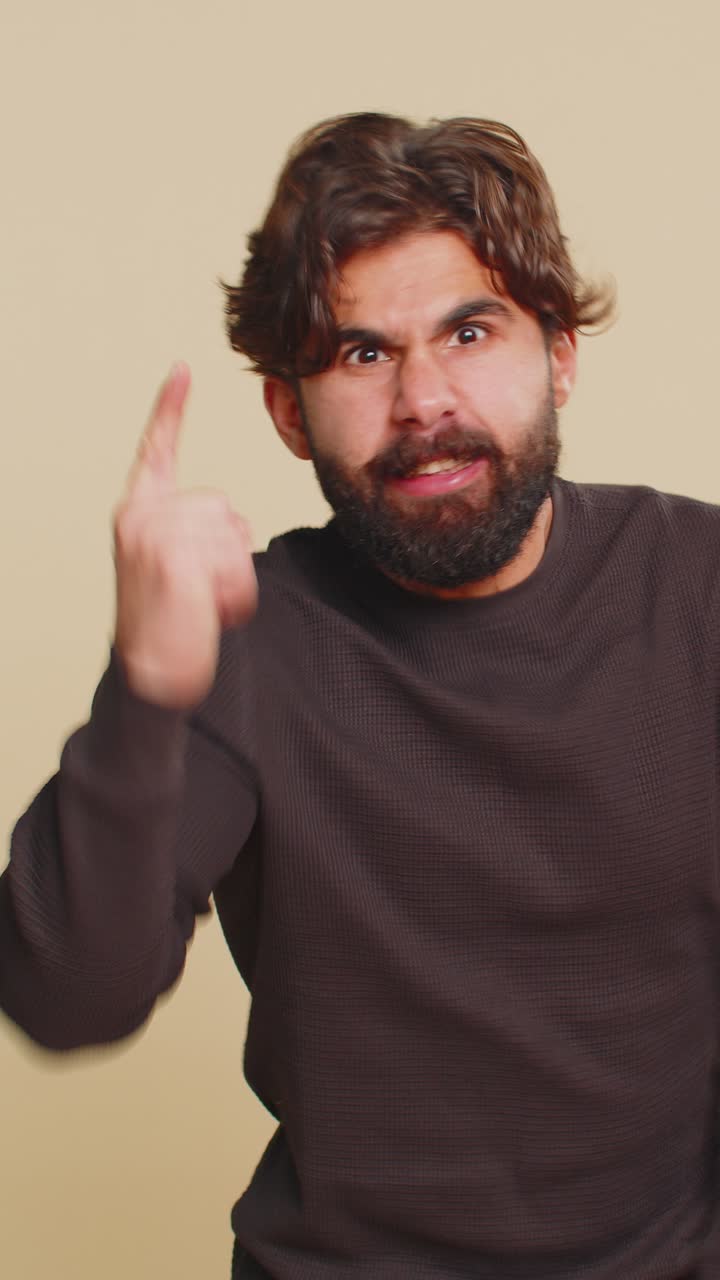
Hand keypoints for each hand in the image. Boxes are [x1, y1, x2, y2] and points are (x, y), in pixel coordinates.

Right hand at [113, 364, 257, 707]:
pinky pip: (236, 561)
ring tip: (202, 605)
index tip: (182, 369)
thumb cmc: (172, 626)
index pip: (156, 452)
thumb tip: (231, 521)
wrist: (151, 677)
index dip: (170, 410)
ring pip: (235, 534)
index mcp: (138, 513)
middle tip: (199, 593)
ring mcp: (154, 536)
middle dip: (230, 553)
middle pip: (225, 506)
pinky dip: (236, 594)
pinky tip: (206, 614)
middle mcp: (140, 517)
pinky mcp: (175, 561)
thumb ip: (195, 533)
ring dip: (235, 577)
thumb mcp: (176, 568)